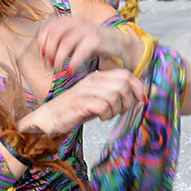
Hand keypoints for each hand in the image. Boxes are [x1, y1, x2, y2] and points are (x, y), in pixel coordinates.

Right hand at [21, 68, 144, 133]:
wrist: (50, 116)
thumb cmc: (75, 109)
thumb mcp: (98, 98)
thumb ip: (114, 94)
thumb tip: (137, 96)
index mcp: (98, 76)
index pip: (126, 73)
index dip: (138, 87)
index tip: (139, 99)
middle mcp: (92, 80)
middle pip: (124, 84)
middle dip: (129, 101)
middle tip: (121, 110)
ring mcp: (86, 90)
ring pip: (115, 95)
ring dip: (117, 109)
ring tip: (109, 114)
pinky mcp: (80, 102)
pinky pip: (103, 106)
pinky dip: (107, 114)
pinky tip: (101, 117)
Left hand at [38, 16, 126, 72]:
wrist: (116, 41)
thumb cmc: (90, 44)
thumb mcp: (73, 41)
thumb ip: (59, 48)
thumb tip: (46, 63)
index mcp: (68, 20)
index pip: (47, 26)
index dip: (42, 41)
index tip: (43, 55)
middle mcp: (75, 22)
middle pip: (54, 34)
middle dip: (49, 51)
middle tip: (50, 65)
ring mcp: (86, 29)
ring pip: (65, 44)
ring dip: (59, 59)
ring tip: (59, 69)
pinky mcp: (95, 39)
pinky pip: (79, 52)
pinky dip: (72, 63)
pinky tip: (70, 71)